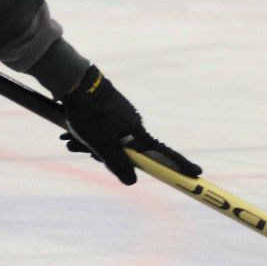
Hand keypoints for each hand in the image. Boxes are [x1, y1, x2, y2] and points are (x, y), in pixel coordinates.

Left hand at [59, 66, 201, 184]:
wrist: (76, 83)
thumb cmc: (90, 116)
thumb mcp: (101, 145)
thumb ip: (117, 164)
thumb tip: (132, 182)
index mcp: (136, 133)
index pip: (163, 153)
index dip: (179, 164)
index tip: (197, 172)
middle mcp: (133, 125)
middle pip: (127, 152)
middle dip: (104, 156)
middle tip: (82, 149)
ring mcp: (122, 117)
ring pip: (109, 142)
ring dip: (90, 146)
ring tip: (70, 140)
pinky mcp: (110, 111)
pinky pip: (101, 131)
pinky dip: (87, 136)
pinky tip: (70, 134)